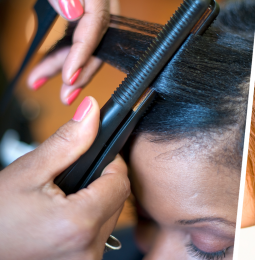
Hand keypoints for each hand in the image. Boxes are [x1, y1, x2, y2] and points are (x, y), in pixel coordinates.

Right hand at [0, 96, 129, 259]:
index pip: (121, 182)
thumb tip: (92, 111)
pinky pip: (98, 237)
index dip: (112, 164)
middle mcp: (87, 250)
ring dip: (95, 205)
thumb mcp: (29, 171)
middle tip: (70, 181)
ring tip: (62, 202)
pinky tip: (63, 219)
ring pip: (110, 219)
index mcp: (79, 223)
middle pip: (118, 201)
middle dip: (101, 185)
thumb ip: (68, 141)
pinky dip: (87, 224)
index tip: (96, 157)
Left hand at [22, 0, 119, 104]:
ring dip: (68, 61)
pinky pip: (79, 28)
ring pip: (89, 35)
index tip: (70, 76)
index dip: (85, 51)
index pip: (98, 21)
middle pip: (100, 35)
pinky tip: (50, 63)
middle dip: (81, 67)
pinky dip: (64, 47)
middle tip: (65, 93)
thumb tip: (75, 11)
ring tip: (45, 81)